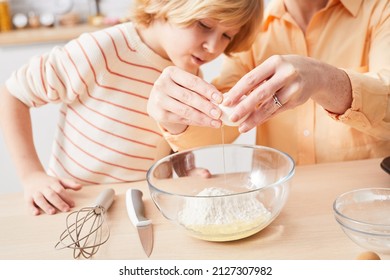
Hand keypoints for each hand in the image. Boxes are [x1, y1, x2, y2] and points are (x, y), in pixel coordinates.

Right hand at [22, 171, 81, 214]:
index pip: (60, 190)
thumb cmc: (49, 182)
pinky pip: (29, 203)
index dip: (66, 197)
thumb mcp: (60, 181)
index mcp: (53, 183)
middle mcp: (44, 187)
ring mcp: (35, 192)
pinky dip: (32, 208)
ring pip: (40, 199)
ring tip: (52, 212)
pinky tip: (36, 213)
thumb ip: (70, 184)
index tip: (72, 205)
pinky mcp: (28, 197)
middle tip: (66, 209)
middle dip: (59, 202)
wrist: (32, 177)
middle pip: (51, 195)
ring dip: (46, 206)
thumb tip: (81, 187)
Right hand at [147, 66, 223, 133]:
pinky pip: (182, 119)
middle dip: (206, 106)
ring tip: (217, 122)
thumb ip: (201, 88)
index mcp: (171, 72)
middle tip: (219, 113)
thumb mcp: (186, 82)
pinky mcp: (160, 114)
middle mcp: (162, 85)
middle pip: (189, 97)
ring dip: (203, 117)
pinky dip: (197, 122)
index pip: (193, 81)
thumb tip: (221, 99)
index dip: (207, 90)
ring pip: (185, 110)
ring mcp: (159, 100)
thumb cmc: (178, 88)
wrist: (158, 99)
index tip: (220, 99)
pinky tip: (208, 124)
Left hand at [223, 55, 351, 132]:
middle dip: (244, 107)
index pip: (252, 78)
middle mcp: (285, 74)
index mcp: (274, 62)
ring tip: (241, 127)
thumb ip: (256, 81)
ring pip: (270, 106)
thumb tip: (233, 97)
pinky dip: (263, 118)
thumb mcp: (272, 68)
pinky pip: (276, 111)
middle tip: (232, 117)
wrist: (315, 73)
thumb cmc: (285, 70)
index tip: (225, 101)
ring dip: (254, 118)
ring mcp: (293, 88)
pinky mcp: (296, 100)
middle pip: (261, 93)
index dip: (237, 91)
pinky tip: (253, 124)